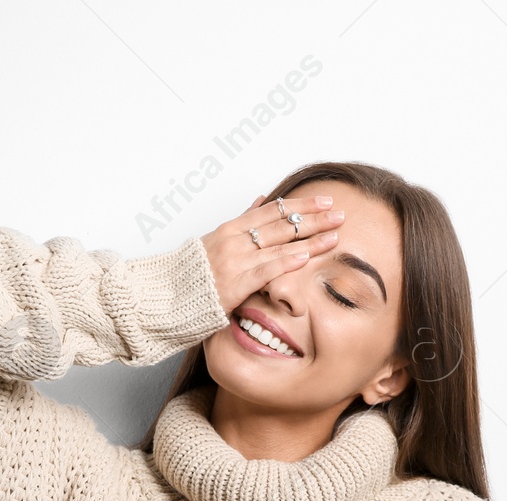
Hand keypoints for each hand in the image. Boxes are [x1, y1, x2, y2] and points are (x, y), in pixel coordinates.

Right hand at [199, 193, 346, 317]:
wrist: (167, 296)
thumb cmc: (192, 271)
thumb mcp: (216, 238)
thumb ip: (243, 220)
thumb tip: (262, 199)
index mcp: (231, 228)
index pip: (274, 210)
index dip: (302, 205)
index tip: (324, 201)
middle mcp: (234, 240)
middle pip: (282, 225)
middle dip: (314, 219)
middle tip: (339, 215)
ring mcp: (235, 261)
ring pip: (279, 245)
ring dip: (310, 239)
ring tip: (334, 235)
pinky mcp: (234, 284)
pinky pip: (265, 270)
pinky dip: (287, 262)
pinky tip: (306, 257)